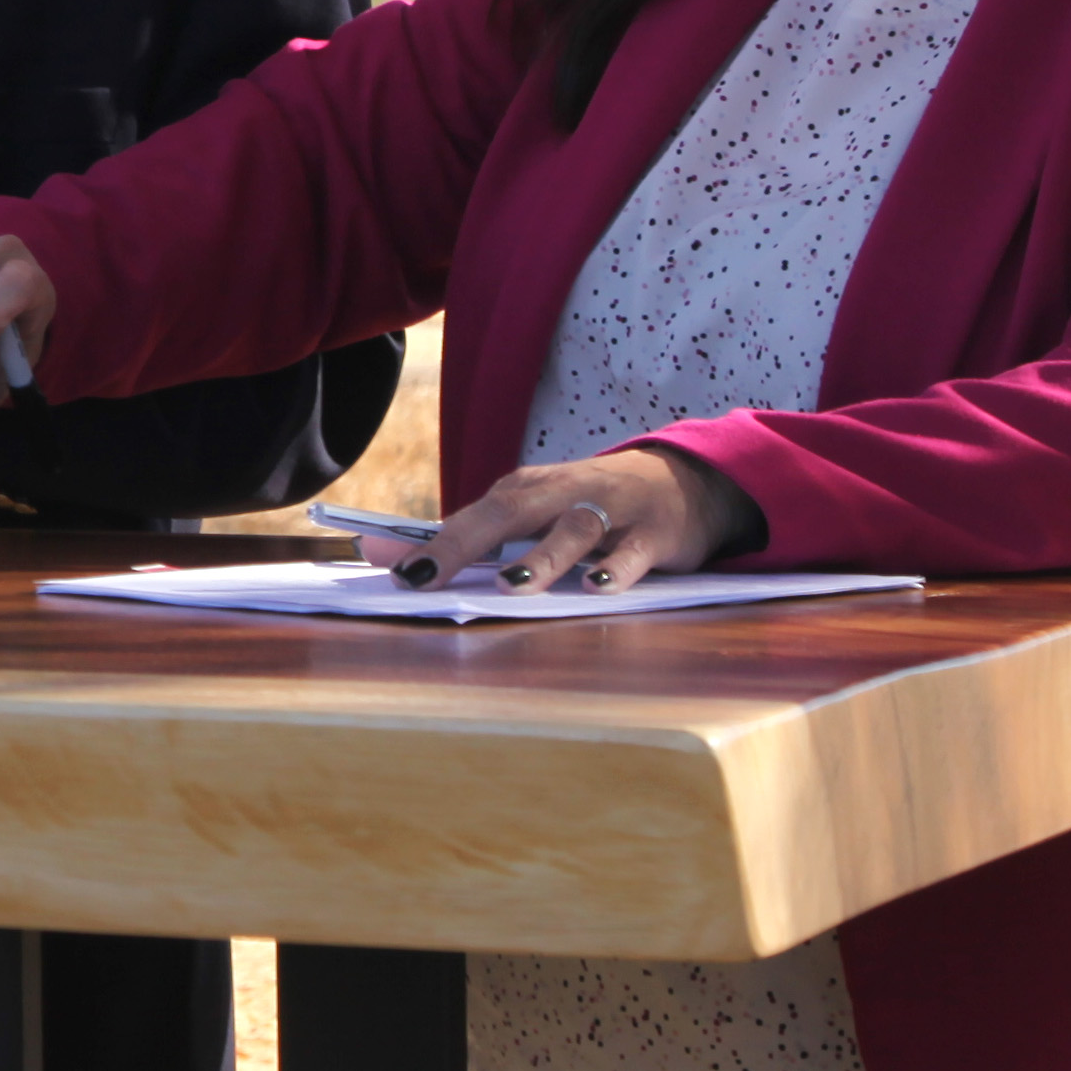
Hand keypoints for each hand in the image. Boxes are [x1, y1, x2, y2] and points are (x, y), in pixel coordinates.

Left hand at [375, 445, 764, 592]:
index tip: (396, 574)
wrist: (685, 482)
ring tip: (513, 586)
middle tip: (429, 578)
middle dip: (466, 544)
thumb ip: (471, 536)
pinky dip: (616, 569)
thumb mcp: (535, 514)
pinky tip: (597, 588)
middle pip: (510, 512)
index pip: (474, 514)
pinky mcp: (655, 534)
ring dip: (543, 557)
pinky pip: (634, 553)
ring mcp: (612, 511)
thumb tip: (384, 555)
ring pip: (573, 529)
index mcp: (529, 491)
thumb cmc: (591, 507)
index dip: (435, 543)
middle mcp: (565, 494)